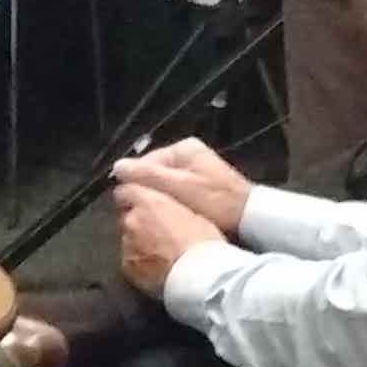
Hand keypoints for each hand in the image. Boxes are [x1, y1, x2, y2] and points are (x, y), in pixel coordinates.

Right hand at [113, 137, 250, 231]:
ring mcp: (198, 169)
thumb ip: (148, 176)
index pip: (146, 161)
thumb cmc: (214, 200)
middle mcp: (190, 154)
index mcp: (184, 148)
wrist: (251, 218)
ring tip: (158, 216)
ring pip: (166, 184)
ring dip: (160, 199)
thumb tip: (116, 167)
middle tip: (144, 212)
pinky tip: (173, 216)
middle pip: (156, 172)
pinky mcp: (203, 185)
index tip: (129, 202)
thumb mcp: (178, 187)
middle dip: (149, 191)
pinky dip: (173, 203)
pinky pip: (178, 192)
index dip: (135, 181)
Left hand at [115, 185, 225, 297]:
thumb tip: (166, 211)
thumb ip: (170, 208)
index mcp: (149, 202)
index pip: (125, 191)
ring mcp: (127, 244)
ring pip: (127, 238)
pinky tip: (156, 267)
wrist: (199, 276)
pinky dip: (139, 261)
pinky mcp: (127, 267)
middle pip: (126, 216)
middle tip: (158, 232)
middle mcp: (132, 220)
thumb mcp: (194, 214)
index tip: (140, 203)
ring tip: (160, 253)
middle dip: (138, 222)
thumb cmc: (203, 243)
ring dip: (138, 242)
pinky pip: (130, 259)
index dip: (133, 197)